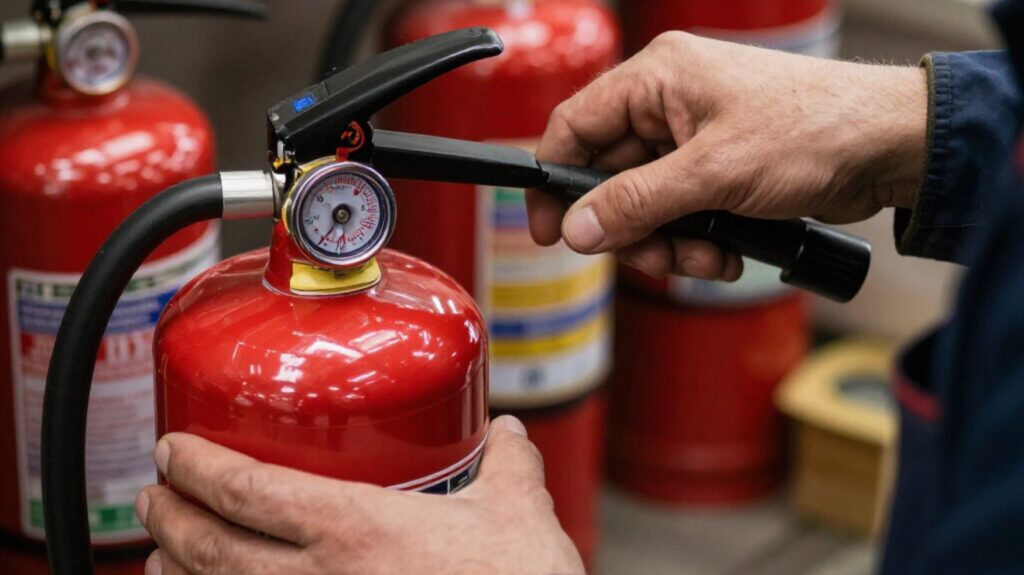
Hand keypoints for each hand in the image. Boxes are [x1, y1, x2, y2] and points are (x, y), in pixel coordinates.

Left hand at [134, 416, 582, 574]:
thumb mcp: (519, 514)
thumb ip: (509, 464)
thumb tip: (508, 432)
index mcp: (356, 529)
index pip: (247, 489)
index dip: (197, 467)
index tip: (173, 450)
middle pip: (211, 547)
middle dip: (169, 518)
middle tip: (153, 496)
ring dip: (177, 574)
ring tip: (161, 556)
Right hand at [528, 32, 927, 279]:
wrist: (889, 147)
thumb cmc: (815, 129)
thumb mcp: (713, 172)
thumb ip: (637, 202)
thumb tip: (579, 227)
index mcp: (658, 78)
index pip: (574, 127)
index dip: (555, 182)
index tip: (551, 231)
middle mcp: (670, 104)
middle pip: (609, 177)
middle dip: (632, 228)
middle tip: (654, 258)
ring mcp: (696, 138)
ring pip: (645, 203)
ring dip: (669, 242)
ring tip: (707, 258)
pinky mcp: (720, 168)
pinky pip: (681, 212)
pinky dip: (697, 240)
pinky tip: (727, 252)